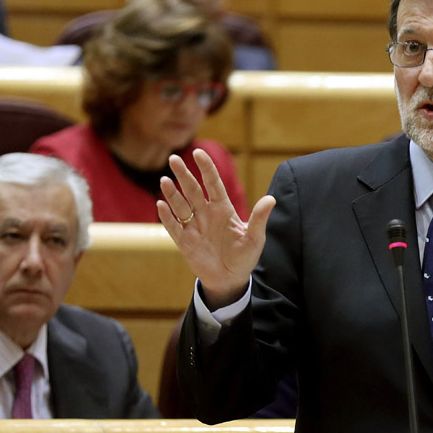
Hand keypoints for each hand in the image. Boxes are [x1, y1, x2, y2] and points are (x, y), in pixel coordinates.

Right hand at [157, 149, 275, 306]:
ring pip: (181, 206)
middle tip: (173, 158)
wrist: (231, 279)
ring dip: (172, 194)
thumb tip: (271, 199)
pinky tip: (161, 205)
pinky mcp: (185, 242)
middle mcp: (206, 213)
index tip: (199, 153)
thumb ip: (259, 218)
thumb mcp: (255, 238)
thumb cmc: (244, 256)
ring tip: (165, 180)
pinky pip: (174, 227)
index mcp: (223, 208)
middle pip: (193, 190)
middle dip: (184, 175)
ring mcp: (194, 226)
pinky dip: (167, 217)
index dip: (206, 168)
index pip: (213, 183)